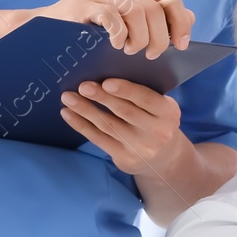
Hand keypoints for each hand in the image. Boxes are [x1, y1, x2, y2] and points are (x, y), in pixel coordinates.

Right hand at [42, 0, 193, 57]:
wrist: (47, 30)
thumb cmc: (91, 31)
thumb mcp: (127, 24)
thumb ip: (157, 20)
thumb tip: (191, 17)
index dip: (180, 20)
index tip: (182, 44)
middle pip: (156, 8)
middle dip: (160, 37)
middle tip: (152, 55)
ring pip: (137, 12)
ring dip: (140, 38)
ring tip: (131, 53)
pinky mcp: (85, 5)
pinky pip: (111, 17)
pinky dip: (119, 34)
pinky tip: (115, 46)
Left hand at [61, 77, 187, 176]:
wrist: (164, 157)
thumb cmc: (157, 121)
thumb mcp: (160, 107)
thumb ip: (142, 94)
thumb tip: (106, 77)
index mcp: (168, 113)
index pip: (147, 99)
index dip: (126, 90)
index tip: (107, 82)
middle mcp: (157, 132)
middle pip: (125, 112)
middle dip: (102, 98)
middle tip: (82, 86)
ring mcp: (141, 148)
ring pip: (108, 125)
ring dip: (85, 110)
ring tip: (68, 97)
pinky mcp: (125, 158)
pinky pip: (99, 139)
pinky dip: (81, 125)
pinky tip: (68, 114)